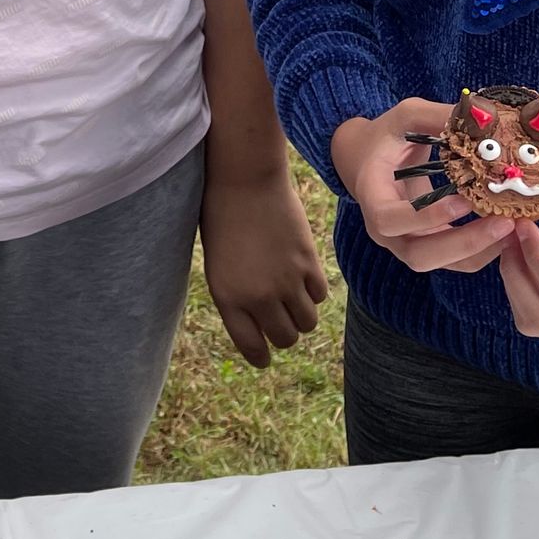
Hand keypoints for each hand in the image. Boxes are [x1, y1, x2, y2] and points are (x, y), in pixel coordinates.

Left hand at [200, 167, 328, 365]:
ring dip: (301, 316)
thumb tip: (261, 325)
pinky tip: (303, 280)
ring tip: (292, 302)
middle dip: (283, 335)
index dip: (260, 357)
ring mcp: (287, 280)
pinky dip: (313, 293)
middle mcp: (259, 295)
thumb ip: (237, 297)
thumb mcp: (218, 265)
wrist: (244, 179)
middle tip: (280, 324)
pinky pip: (320, 295)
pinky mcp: (309, 262)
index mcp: (228, 298)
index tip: (264, 359)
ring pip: (307, 321)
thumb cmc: (222, 218)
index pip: (252, 347)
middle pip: (285, 338)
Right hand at [332, 99, 513, 277]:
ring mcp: (405, 242)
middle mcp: (384, 230)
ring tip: (512, 229)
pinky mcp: (426, 245)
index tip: (463, 201)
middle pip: (419, 255)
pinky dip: (480, 251)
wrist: (366, 158)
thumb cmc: (386, 136)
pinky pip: (453, 260)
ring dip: (478, 252)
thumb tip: (483, 119)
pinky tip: (506, 232)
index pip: (389, 220)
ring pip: (440, 264)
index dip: (425, 216)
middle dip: (463, 244)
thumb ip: (438, 117)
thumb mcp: (406, 116)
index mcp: (371, 196)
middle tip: (503, 223)